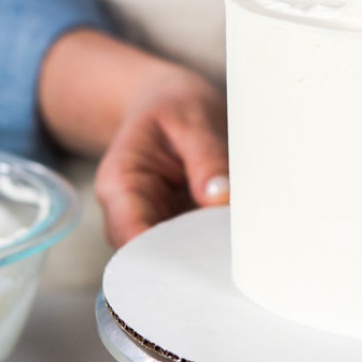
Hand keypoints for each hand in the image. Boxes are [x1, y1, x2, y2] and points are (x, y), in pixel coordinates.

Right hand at [38, 29, 229, 246]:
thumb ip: (208, 158)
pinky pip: (195, 248)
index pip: (131, 234)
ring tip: (241, 245)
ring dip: (207, 255)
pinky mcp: (178, 228)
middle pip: (152, 257)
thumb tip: (221, 198)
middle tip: (235, 254)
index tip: (203, 258)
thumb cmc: (174, 106)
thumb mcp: (193, 119)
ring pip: (175, 258)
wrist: (168, 101)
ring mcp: (154, 223)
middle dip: (190, 260)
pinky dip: (215, 246)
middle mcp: (130, 212)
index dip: (162, 256)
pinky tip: (239, 241)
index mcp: (120, 183)